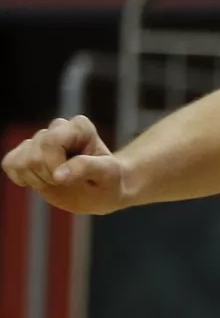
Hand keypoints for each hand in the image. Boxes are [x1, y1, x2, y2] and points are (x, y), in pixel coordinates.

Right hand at [2, 116, 134, 215]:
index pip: (50, 142)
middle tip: (68, 183)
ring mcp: (41, 140)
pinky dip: (22, 178)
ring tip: (59, 183)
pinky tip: (42, 182)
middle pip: (34, 154)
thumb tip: (59, 175)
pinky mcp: (27, 153)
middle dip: (49, 176)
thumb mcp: (109, 176)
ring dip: (38, 179)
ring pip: (20, 160)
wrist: (105, 190)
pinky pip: (10, 163)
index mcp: (80, 127)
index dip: (54, 165)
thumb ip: (86, 168)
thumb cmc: (111, 181)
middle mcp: (58, 128)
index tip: (70, 180)